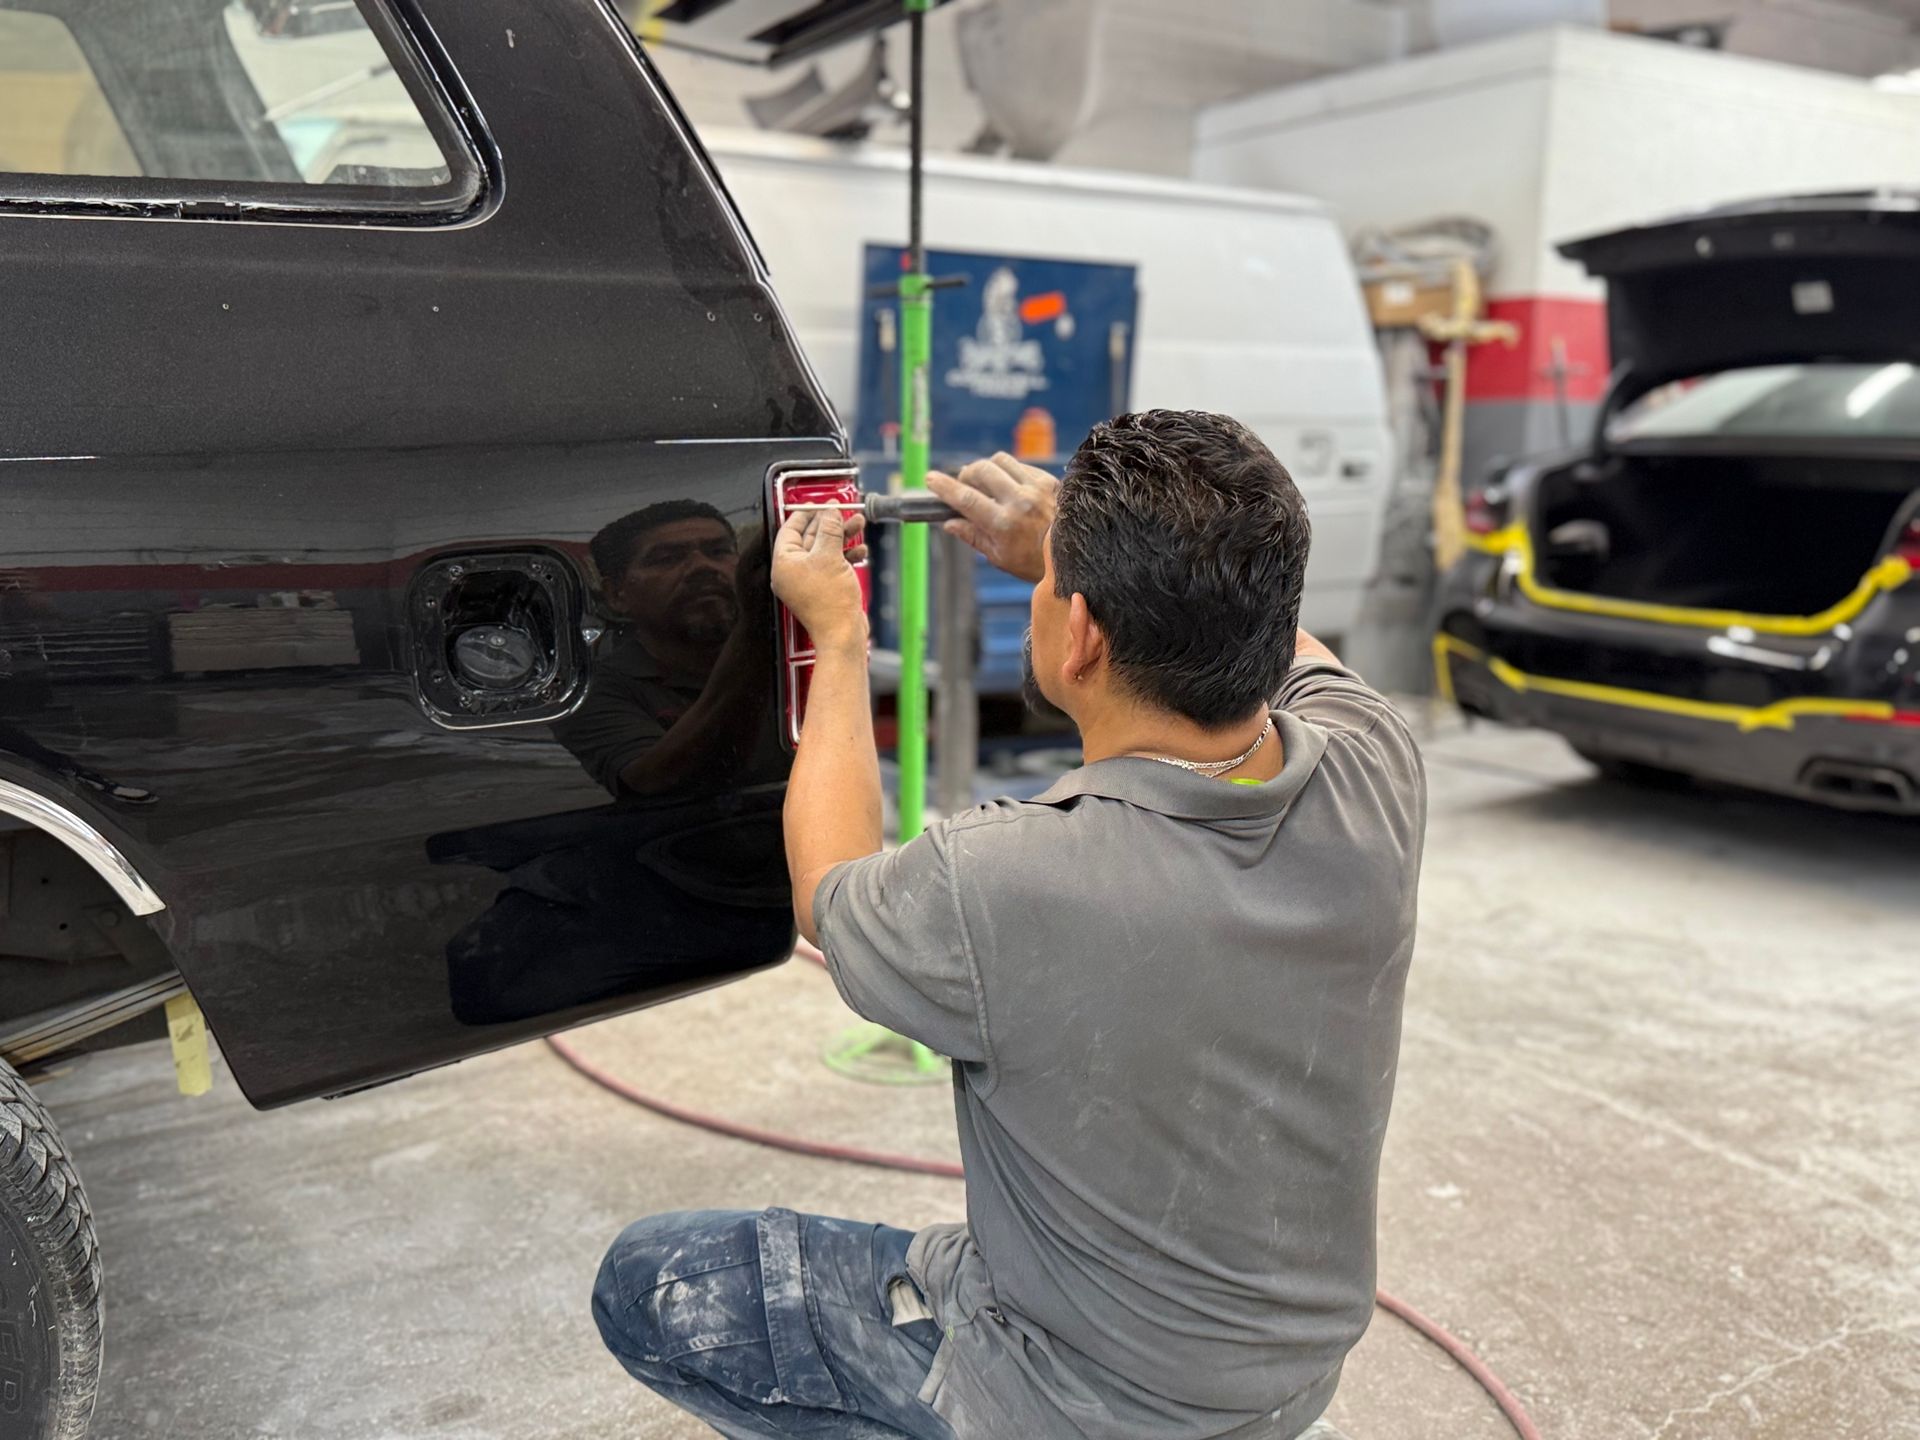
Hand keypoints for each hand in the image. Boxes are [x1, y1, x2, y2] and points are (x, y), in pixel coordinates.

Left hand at [771, 508, 868, 647]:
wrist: (843, 634)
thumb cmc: (830, 603)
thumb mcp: (830, 555)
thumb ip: (829, 529)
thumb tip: (830, 512)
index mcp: (784, 563)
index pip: (789, 529)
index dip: (806, 513)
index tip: (819, 503)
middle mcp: (792, 572)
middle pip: (809, 538)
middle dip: (829, 523)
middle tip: (842, 510)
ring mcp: (808, 582)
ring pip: (824, 550)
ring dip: (841, 537)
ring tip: (857, 525)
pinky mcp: (823, 589)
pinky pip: (832, 565)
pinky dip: (845, 555)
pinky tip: (859, 551)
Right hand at [927, 453, 1057, 583]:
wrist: (1076, 557)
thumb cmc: (1034, 563)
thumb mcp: (999, 557)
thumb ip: (973, 536)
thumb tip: (949, 522)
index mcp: (1003, 524)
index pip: (965, 497)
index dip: (944, 487)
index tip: (930, 479)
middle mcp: (1020, 501)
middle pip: (981, 469)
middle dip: (966, 474)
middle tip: (964, 485)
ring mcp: (1037, 488)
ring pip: (1000, 460)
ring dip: (987, 468)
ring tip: (986, 484)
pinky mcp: (1050, 481)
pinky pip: (1020, 465)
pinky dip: (1008, 471)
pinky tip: (1009, 486)